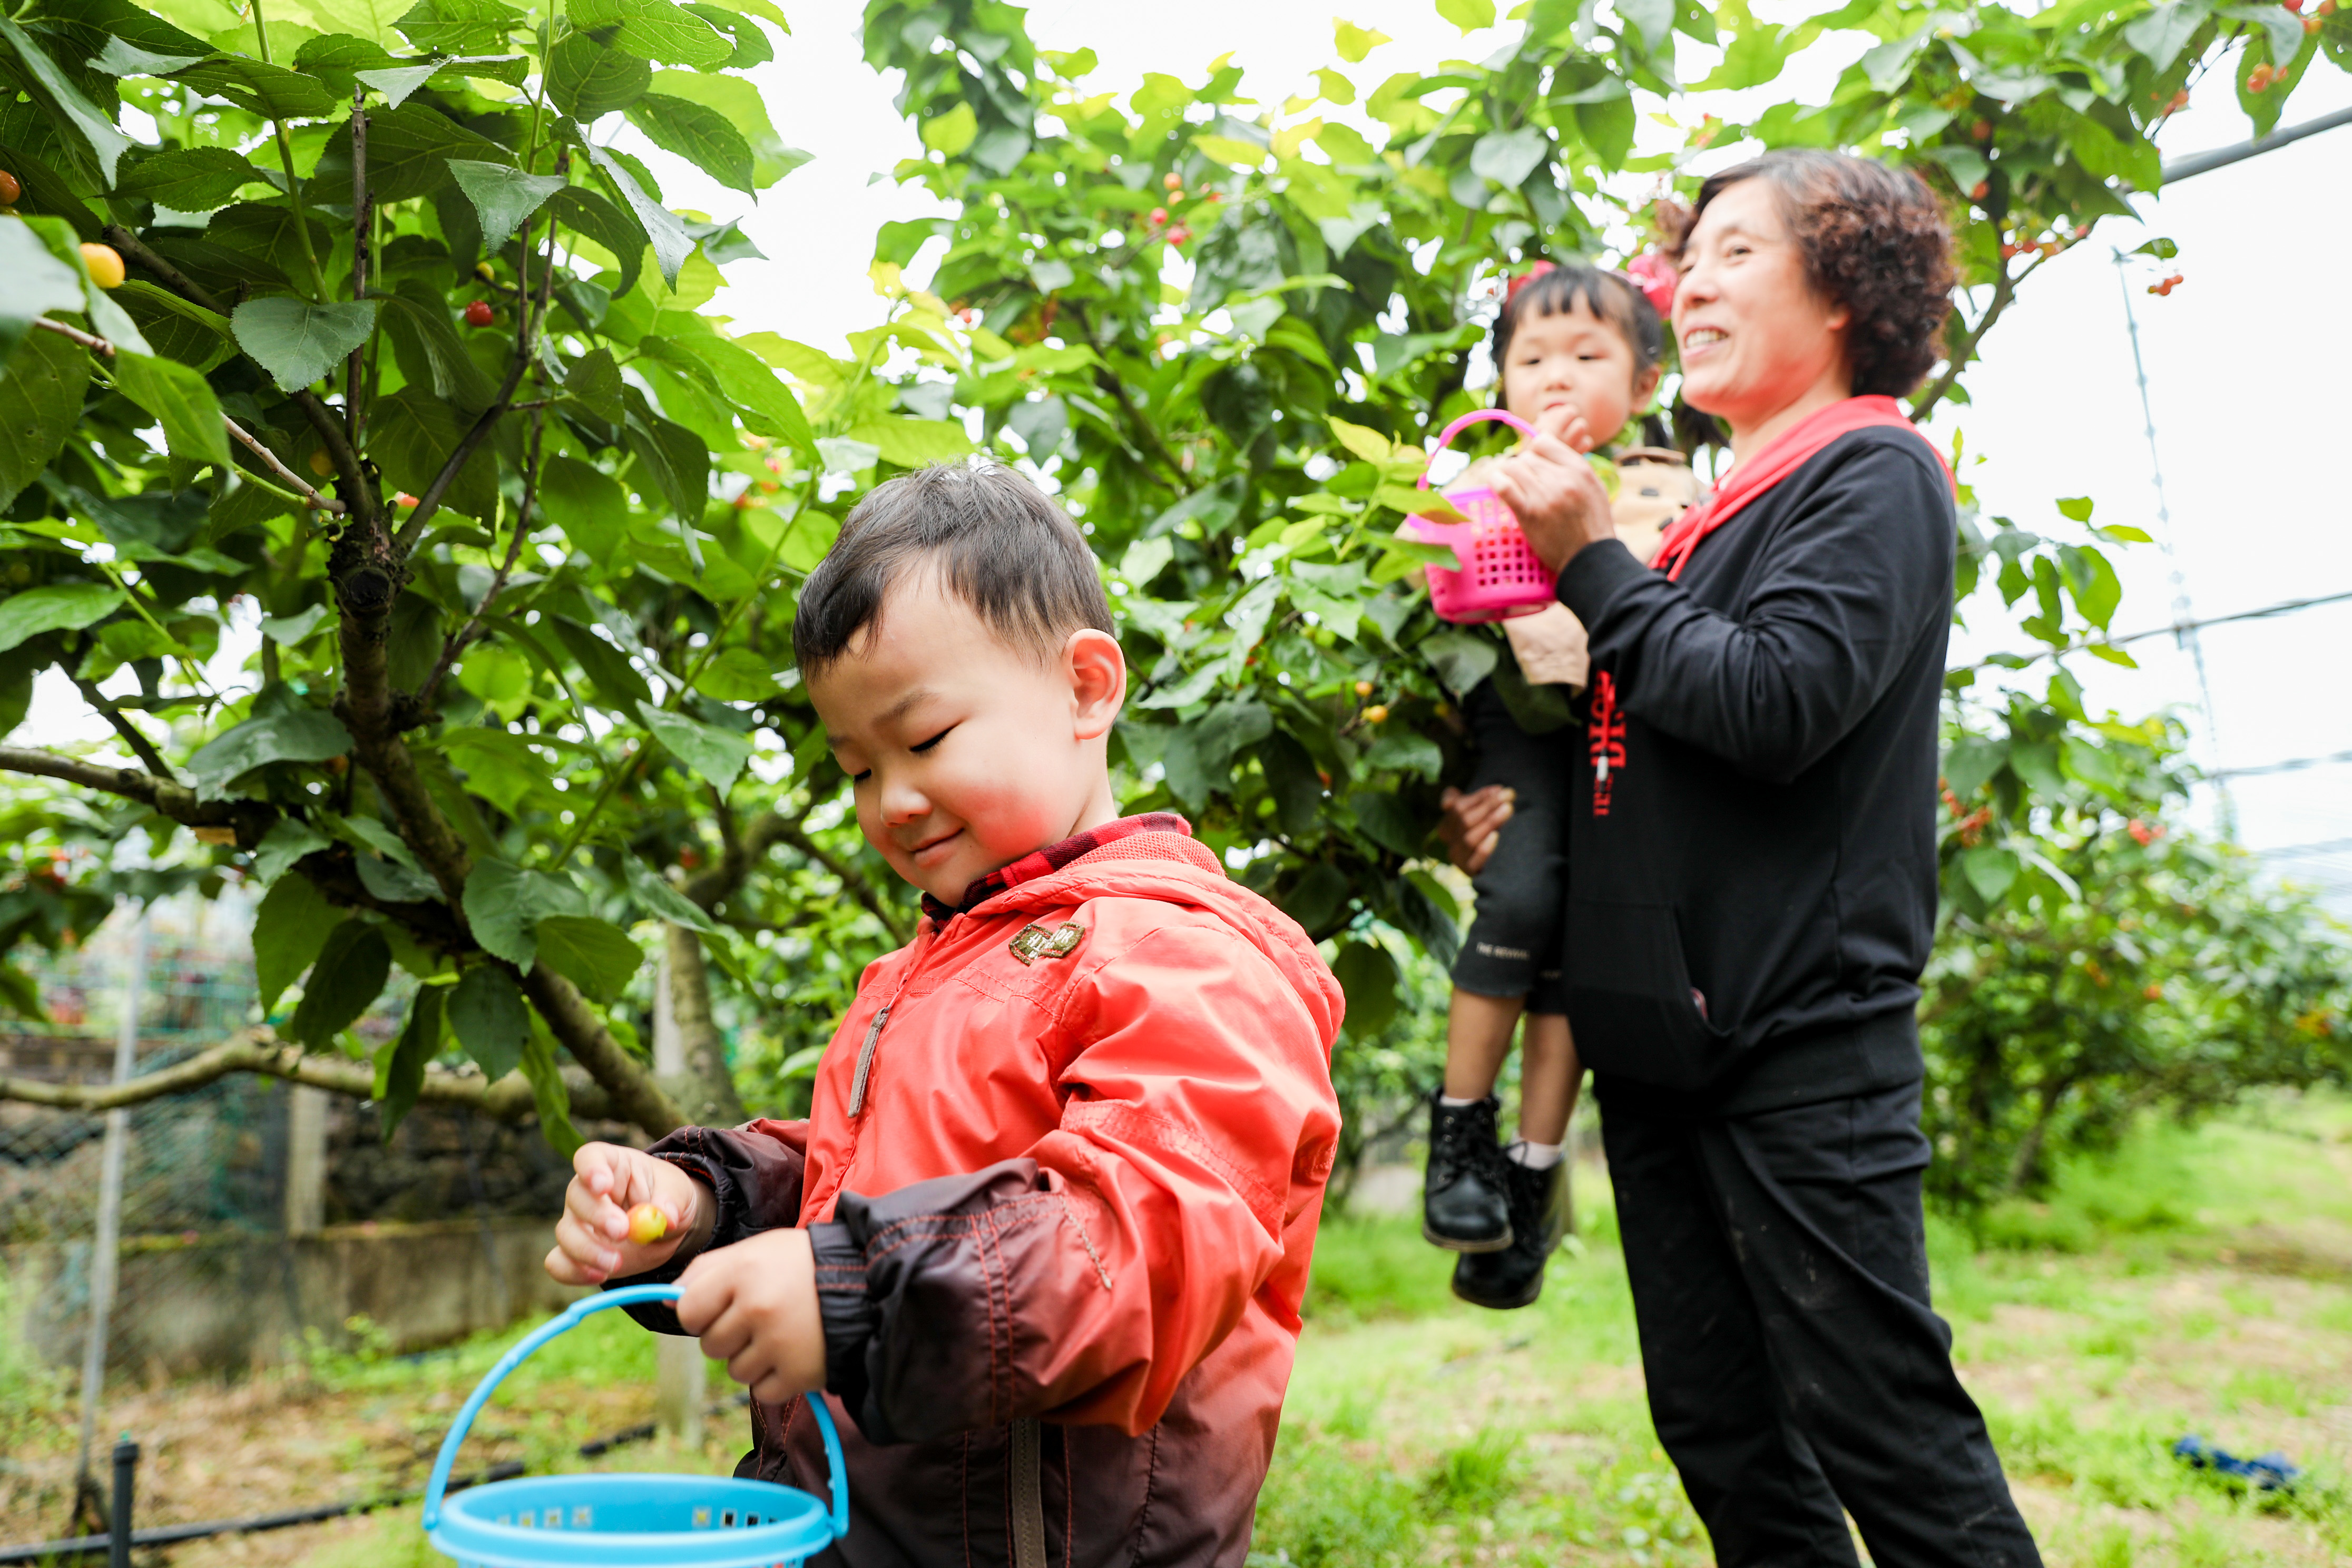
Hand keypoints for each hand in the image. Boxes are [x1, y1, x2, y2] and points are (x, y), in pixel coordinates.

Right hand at [545, 1141, 709, 1285]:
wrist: (664, 1227)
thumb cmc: (667, 1197)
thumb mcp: (678, 1192)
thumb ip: (671, 1201)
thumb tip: (665, 1217)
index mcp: (611, 1164)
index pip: (590, 1157)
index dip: (591, 1169)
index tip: (602, 1186)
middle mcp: (586, 1190)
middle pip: (576, 1197)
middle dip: (597, 1216)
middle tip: (622, 1232)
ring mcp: (576, 1221)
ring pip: (566, 1232)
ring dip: (588, 1250)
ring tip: (617, 1262)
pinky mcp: (574, 1252)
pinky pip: (559, 1262)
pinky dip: (573, 1272)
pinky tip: (598, 1276)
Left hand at [677, 1228, 826, 1403]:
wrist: (866, 1284)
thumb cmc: (802, 1265)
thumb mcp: (756, 1250)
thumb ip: (707, 1269)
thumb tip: (667, 1299)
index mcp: (743, 1271)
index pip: (688, 1312)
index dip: (701, 1312)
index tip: (723, 1306)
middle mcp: (757, 1308)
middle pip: (711, 1345)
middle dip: (730, 1335)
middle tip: (762, 1317)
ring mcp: (778, 1344)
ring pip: (735, 1371)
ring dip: (753, 1358)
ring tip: (782, 1333)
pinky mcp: (798, 1374)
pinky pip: (762, 1391)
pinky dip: (775, 1379)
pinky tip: (794, 1353)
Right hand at [1437, 784, 1513, 876]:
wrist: (1496, 861)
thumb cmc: (1485, 829)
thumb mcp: (1474, 812)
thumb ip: (1462, 800)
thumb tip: (1450, 797)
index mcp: (1446, 825)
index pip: (1458, 807)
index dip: (1479, 797)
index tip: (1499, 789)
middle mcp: (1448, 841)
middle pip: (1465, 820)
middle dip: (1488, 806)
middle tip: (1509, 796)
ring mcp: (1458, 857)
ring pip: (1470, 838)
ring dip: (1490, 821)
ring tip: (1508, 809)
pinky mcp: (1469, 871)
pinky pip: (1474, 861)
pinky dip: (1485, 848)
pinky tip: (1496, 836)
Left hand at [1490, 403, 1615, 574]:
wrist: (1590, 559)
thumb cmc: (1592, 525)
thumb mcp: (1594, 488)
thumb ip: (1573, 468)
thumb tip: (1547, 454)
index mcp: (1579, 469)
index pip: (1544, 442)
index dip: (1535, 452)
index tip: (1535, 465)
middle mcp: (1562, 479)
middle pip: (1526, 457)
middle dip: (1523, 469)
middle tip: (1525, 484)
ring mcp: (1544, 496)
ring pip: (1513, 468)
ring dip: (1508, 476)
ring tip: (1511, 487)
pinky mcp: (1529, 513)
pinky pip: (1504, 486)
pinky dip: (1496, 482)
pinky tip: (1496, 485)